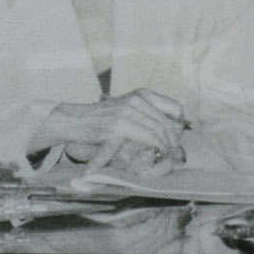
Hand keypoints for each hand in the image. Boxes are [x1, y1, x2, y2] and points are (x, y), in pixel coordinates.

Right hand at [37, 90, 188, 166]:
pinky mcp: (119, 126)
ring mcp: (128, 112)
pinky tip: (154, 158)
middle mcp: (137, 100)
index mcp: (142, 94)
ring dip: (166, 149)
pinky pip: (147, 139)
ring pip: (160, 133)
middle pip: (169, 124)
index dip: (180, 126)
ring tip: (166, 159)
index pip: (175, 108)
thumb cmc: (100, 119)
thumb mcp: (127, 109)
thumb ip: (147, 115)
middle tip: (175, 156)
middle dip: (174, 143)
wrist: (74, 120)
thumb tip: (175, 129)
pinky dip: (155, 150)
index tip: (177, 139)